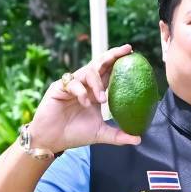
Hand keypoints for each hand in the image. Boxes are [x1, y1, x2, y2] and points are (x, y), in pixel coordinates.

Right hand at [26, 44, 143, 153]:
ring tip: (102, 99)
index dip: (119, 62)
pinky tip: (85, 103)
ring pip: (88, 72)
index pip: (109, 73)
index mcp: (95, 91)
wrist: (52, 140)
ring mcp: (72, 85)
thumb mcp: (100, 134)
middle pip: (99, 64)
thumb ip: (119, 135)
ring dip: (98, 83)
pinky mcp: (59, 88)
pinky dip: (82, 92)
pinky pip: (73, 83)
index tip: (132, 53)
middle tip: (126, 51)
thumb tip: (138, 139)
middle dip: (113, 56)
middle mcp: (85, 85)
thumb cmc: (75, 134)